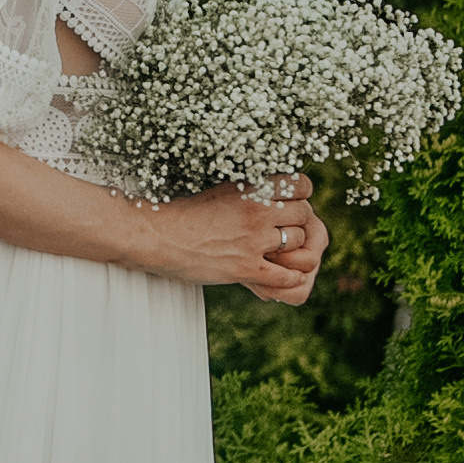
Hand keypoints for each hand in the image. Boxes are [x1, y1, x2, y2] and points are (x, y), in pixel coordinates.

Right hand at [143, 176, 325, 304]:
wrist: (160, 236)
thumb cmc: (188, 212)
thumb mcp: (223, 190)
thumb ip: (252, 190)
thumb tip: (275, 190)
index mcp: (252, 188)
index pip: (301, 185)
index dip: (301, 195)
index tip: (291, 203)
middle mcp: (257, 212)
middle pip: (304, 214)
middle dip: (297, 223)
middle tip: (284, 230)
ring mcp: (253, 241)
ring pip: (298, 242)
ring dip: (292, 249)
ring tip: (277, 251)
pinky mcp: (246, 268)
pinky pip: (287, 275)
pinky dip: (289, 277)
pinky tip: (281, 274)